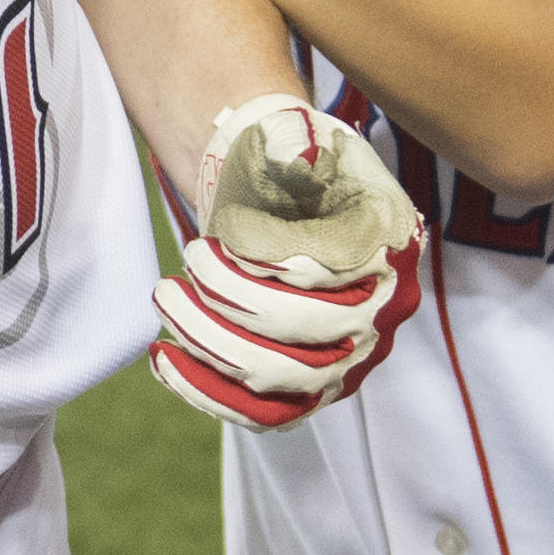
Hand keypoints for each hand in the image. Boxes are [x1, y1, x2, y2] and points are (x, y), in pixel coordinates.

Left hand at [150, 96, 425, 427]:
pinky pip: (264, 415)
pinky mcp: (311, 389)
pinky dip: (207, 393)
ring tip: (166, 301)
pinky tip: (163, 359)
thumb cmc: (285, 168)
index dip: (264, 259)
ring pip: (280, 380)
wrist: (278, 200)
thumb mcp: (297, 139)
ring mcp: (348, 360)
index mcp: (390, 248)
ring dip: (210, 347)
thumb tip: (300, 155)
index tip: (218, 233)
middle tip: (182, 265)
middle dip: (227, 304)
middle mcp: (381, 314)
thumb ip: (299, 144)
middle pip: (306, 333)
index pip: (329, 272)